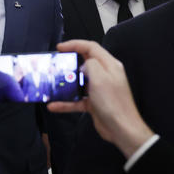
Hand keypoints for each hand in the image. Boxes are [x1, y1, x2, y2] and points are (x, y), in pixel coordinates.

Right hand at [47, 40, 153, 157]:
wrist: (122, 129)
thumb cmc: (113, 102)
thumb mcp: (100, 78)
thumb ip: (90, 65)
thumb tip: (82, 66)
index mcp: (109, 65)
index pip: (91, 47)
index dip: (75, 44)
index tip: (60, 47)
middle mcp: (104, 75)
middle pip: (84, 63)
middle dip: (69, 63)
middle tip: (55, 64)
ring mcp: (99, 89)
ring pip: (78, 82)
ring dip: (65, 84)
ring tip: (52, 83)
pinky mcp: (94, 102)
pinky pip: (76, 99)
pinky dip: (65, 102)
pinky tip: (54, 105)